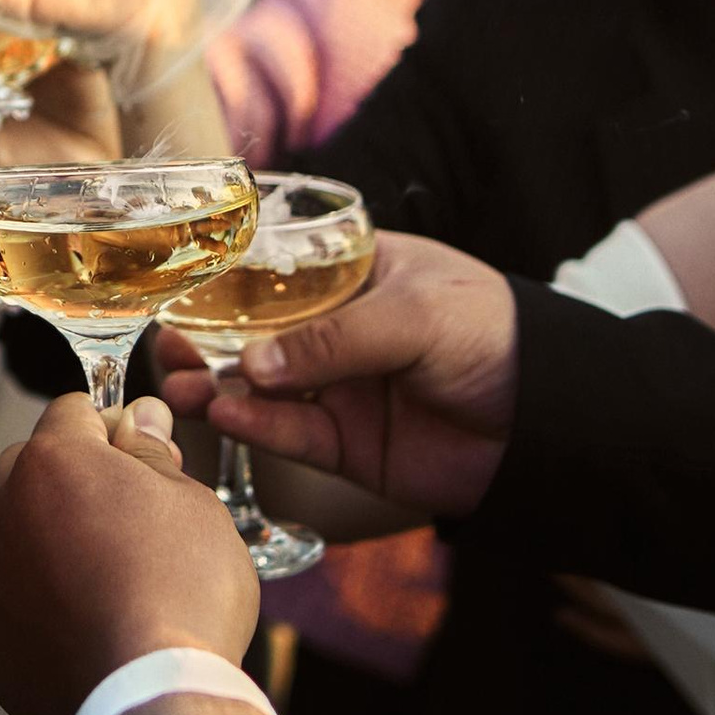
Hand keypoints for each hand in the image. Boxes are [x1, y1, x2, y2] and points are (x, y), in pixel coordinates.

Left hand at [0, 392, 259, 714]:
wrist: (150, 699)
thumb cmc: (182, 593)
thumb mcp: (193, 504)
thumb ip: (153, 455)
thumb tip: (140, 420)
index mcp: (52, 462)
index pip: (73, 411)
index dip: (115, 426)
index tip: (146, 453)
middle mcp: (4, 511)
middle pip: (30, 466)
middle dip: (74, 477)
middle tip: (133, 513)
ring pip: (10, 532)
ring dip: (46, 538)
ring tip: (105, 572)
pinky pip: (3, 598)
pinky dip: (32, 599)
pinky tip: (79, 620)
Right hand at [152, 235, 519, 523]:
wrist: (550, 427)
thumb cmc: (494, 337)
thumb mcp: (415, 314)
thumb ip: (334, 338)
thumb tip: (256, 365)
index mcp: (358, 275)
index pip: (278, 269)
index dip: (228, 277)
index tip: (178, 281)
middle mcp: (340, 331)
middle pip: (256, 333)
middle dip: (207, 338)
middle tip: (164, 342)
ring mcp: (340, 389)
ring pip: (262, 387)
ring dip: (218, 385)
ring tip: (182, 386)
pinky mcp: (346, 445)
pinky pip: (290, 433)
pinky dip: (255, 424)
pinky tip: (226, 412)